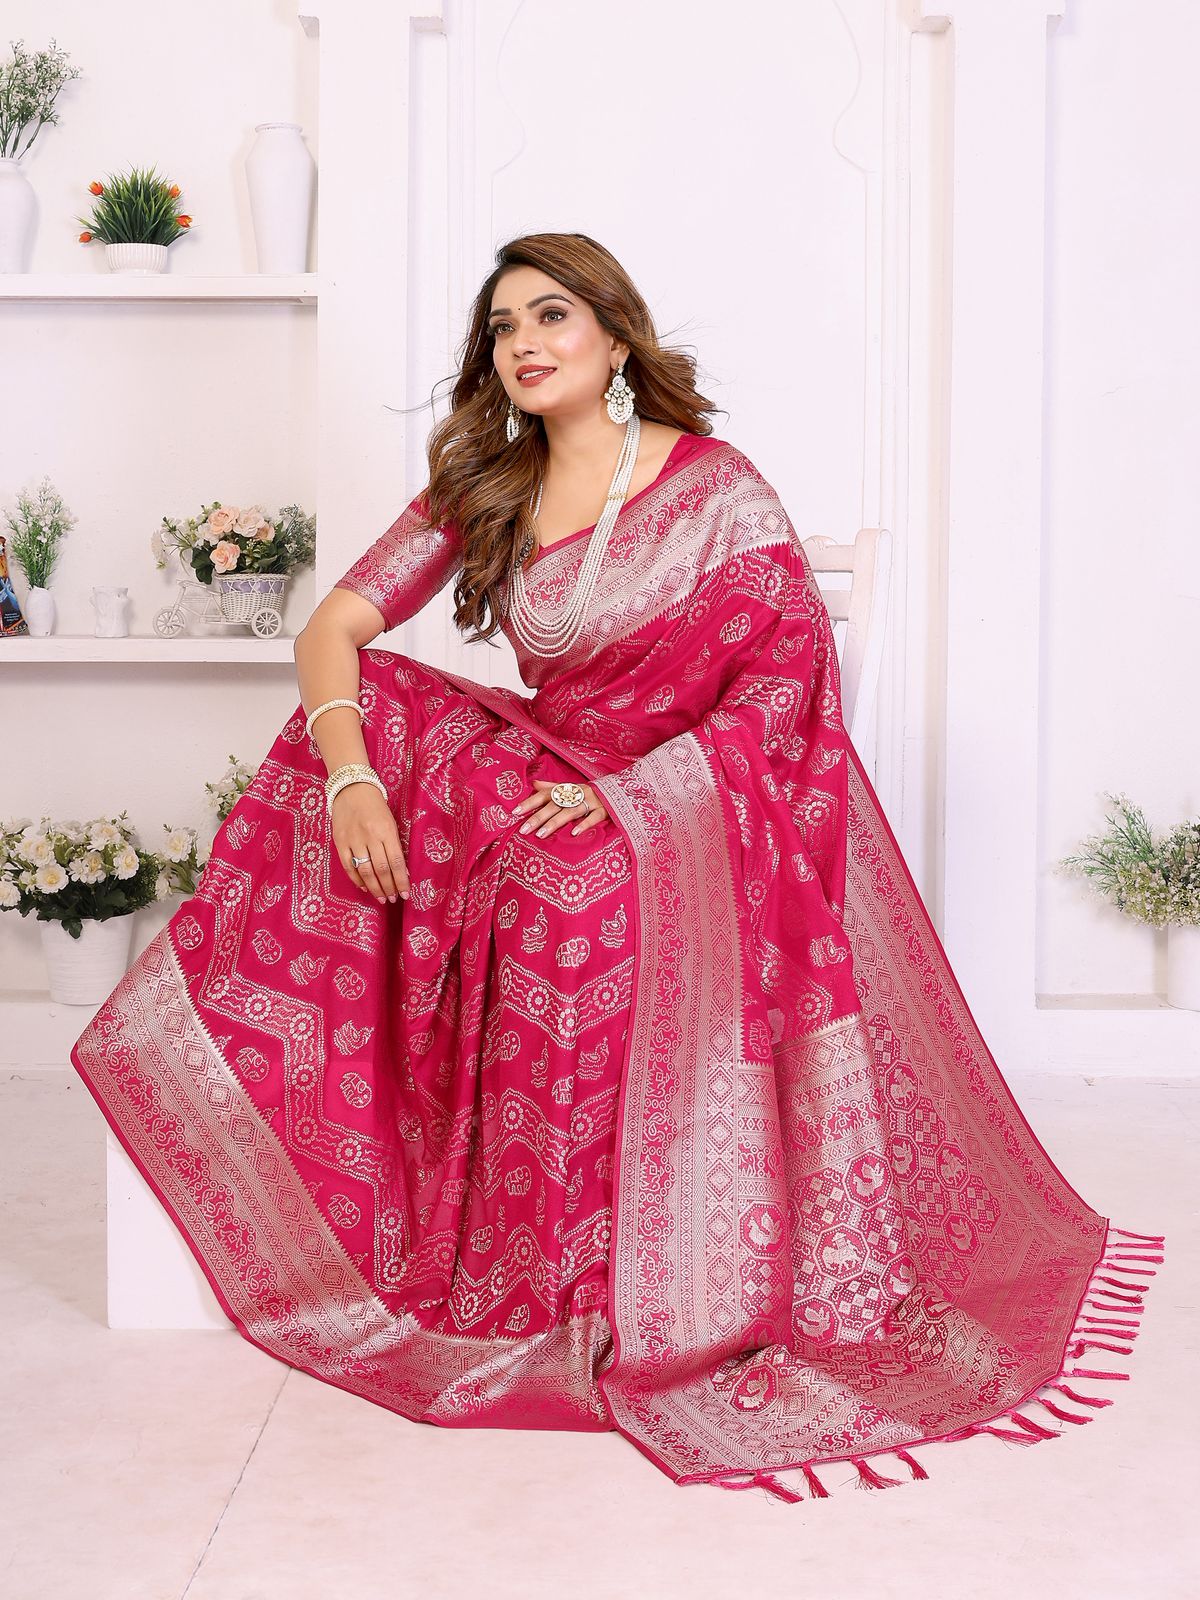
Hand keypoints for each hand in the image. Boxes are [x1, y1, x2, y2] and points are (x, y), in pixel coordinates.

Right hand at [331, 783, 409, 903]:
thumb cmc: (376, 806)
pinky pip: (348, 866)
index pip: (397, 862)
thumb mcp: (391, 822)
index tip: (405, 894)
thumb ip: (395, 845)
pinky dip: (357, 879)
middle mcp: (370, 836)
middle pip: (381, 869)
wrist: (352, 789)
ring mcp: (353, 840)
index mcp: (386, 831)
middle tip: (393, 899)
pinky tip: (365, 887)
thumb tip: (402, 871)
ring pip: (365, 871)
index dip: (401, 881)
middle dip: (388, 888)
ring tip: (381, 898)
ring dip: (375, 888)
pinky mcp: (340, 842)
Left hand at [511, 778, 608, 838]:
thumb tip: (533, 784)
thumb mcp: (572, 788)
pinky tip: (574, 833)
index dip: (530, 802)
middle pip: (554, 805)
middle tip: (523, 829)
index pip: (545, 795)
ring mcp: (591, 801)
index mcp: (568, 790)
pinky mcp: (605, 809)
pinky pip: (595, 817)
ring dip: (555, 822)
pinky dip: (585, 824)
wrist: (622, 789)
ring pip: (570, 811)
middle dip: (538, 817)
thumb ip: (553, 788)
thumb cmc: (592, 792)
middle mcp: (577, 794)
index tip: (514, 812)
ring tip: (541, 834)